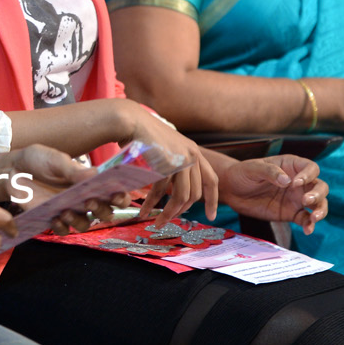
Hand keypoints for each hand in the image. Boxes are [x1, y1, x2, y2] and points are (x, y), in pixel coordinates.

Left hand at [0, 144, 110, 233]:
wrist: (13, 169)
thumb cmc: (38, 160)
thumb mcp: (56, 160)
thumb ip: (74, 170)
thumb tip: (97, 175)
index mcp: (90, 181)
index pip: (115, 193)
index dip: (121, 197)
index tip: (117, 194)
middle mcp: (83, 197)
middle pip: (104, 212)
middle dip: (102, 209)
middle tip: (89, 200)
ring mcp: (69, 209)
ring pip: (85, 224)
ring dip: (79, 221)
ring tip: (66, 211)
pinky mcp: (52, 218)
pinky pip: (64, 230)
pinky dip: (62, 227)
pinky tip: (55, 217)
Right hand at [114, 100, 217, 223]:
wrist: (131, 122)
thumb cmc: (144, 137)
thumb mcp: (168, 151)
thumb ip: (177, 166)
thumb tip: (176, 192)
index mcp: (194, 152)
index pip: (211, 180)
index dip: (212, 200)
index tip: (211, 216)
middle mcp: (192, 155)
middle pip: (194, 193)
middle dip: (181, 211)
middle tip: (169, 220)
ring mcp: (181, 159)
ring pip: (181, 196)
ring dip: (169, 213)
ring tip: (158, 222)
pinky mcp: (167, 163)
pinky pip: (162, 191)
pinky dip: (152, 204)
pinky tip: (144, 211)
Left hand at [219, 156, 328, 234]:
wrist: (232, 191)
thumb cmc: (243, 173)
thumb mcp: (253, 168)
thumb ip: (270, 172)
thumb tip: (287, 181)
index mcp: (291, 166)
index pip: (310, 167)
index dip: (308, 175)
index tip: (296, 183)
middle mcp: (298, 182)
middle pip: (320, 186)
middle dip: (318, 193)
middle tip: (306, 200)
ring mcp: (296, 198)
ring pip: (318, 203)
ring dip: (320, 210)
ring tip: (314, 217)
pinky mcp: (291, 213)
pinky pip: (306, 219)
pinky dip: (310, 225)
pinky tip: (308, 230)